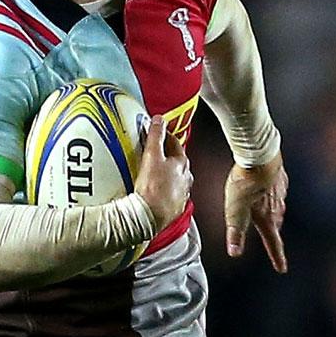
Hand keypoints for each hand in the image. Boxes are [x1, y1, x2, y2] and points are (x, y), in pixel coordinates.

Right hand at [133, 115, 192, 231]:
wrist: (149, 216)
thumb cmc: (153, 188)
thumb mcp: (152, 156)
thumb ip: (155, 136)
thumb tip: (158, 120)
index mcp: (182, 164)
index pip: (175, 143)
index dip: (165, 136)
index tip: (158, 132)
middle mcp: (186, 178)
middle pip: (177, 161)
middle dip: (167, 155)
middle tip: (155, 151)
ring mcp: (182, 194)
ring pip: (176, 178)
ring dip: (167, 174)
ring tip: (154, 172)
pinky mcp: (175, 207)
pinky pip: (171, 193)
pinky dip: (165, 189)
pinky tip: (155, 191)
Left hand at [223, 152, 287, 271]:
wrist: (261, 155)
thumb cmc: (246, 183)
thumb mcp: (235, 210)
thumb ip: (235, 231)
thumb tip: (234, 253)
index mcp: (267, 218)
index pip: (273, 243)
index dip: (277, 257)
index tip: (282, 268)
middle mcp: (278, 208)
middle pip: (275, 226)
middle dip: (272, 234)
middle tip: (272, 241)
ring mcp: (281, 193)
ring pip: (277, 208)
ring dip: (271, 213)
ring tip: (265, 214)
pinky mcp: (280, 178)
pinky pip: (277, 191)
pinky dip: (271, 195)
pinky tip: (266, 189)